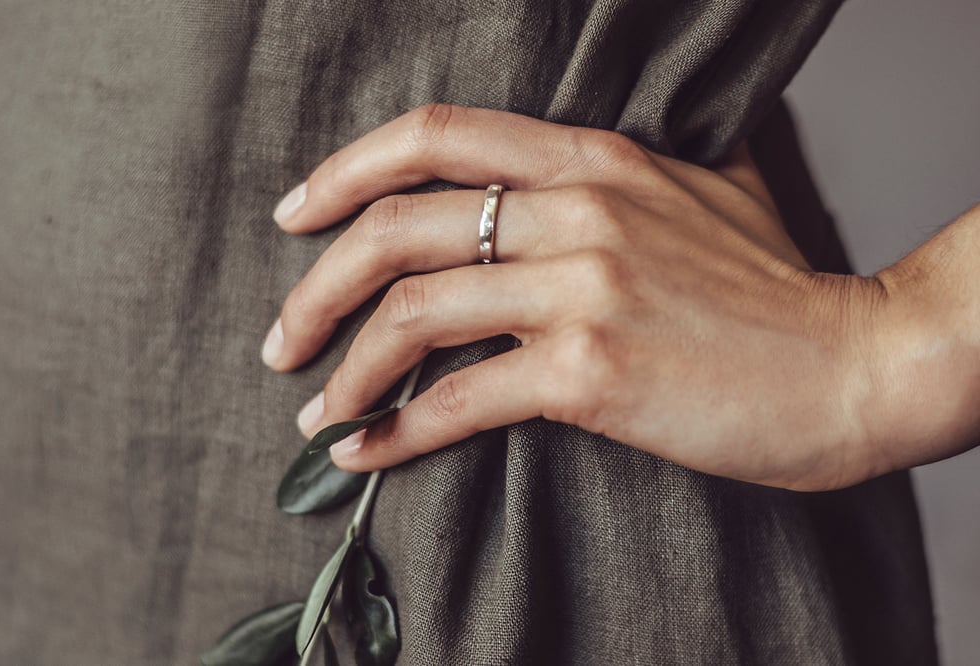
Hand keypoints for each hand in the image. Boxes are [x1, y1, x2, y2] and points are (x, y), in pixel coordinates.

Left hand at [262, 104, 890, 490]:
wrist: (851, 364)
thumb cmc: (775, 287)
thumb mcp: (703, 188)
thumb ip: (627, 169)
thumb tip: (567, 170)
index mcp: (591, 158)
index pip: (433, 136)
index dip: (344, 172)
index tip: (296, 217)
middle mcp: (577, 209)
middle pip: (397, 227)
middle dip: (316, 285)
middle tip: (281, 339)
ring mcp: (582, 288)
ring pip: (414, 313)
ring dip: (343, 366)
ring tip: (313, 409)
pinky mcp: (592, 372)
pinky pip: (460, 398)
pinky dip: (396, 431)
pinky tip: (365, 453)